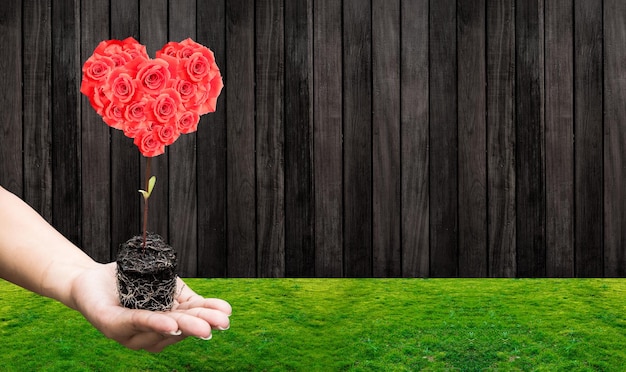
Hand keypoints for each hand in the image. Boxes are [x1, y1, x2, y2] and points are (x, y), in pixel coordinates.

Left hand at [70, 262, 230, 351]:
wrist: (91, 277)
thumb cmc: (131, 283)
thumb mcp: (166, 287)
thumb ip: (188, 300)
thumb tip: (223, 309)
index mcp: (165, 325)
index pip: (190, 321)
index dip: (209, 318)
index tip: (227, 315)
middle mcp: (149, 335)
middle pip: (179, 329)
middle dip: (201, 325)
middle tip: (222, 323)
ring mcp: (130, 334)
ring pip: (162, 329)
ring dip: (184, 326)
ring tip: (203, 325)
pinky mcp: (111, 325)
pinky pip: (136, 323)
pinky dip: (155, 323)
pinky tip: (170, 322)